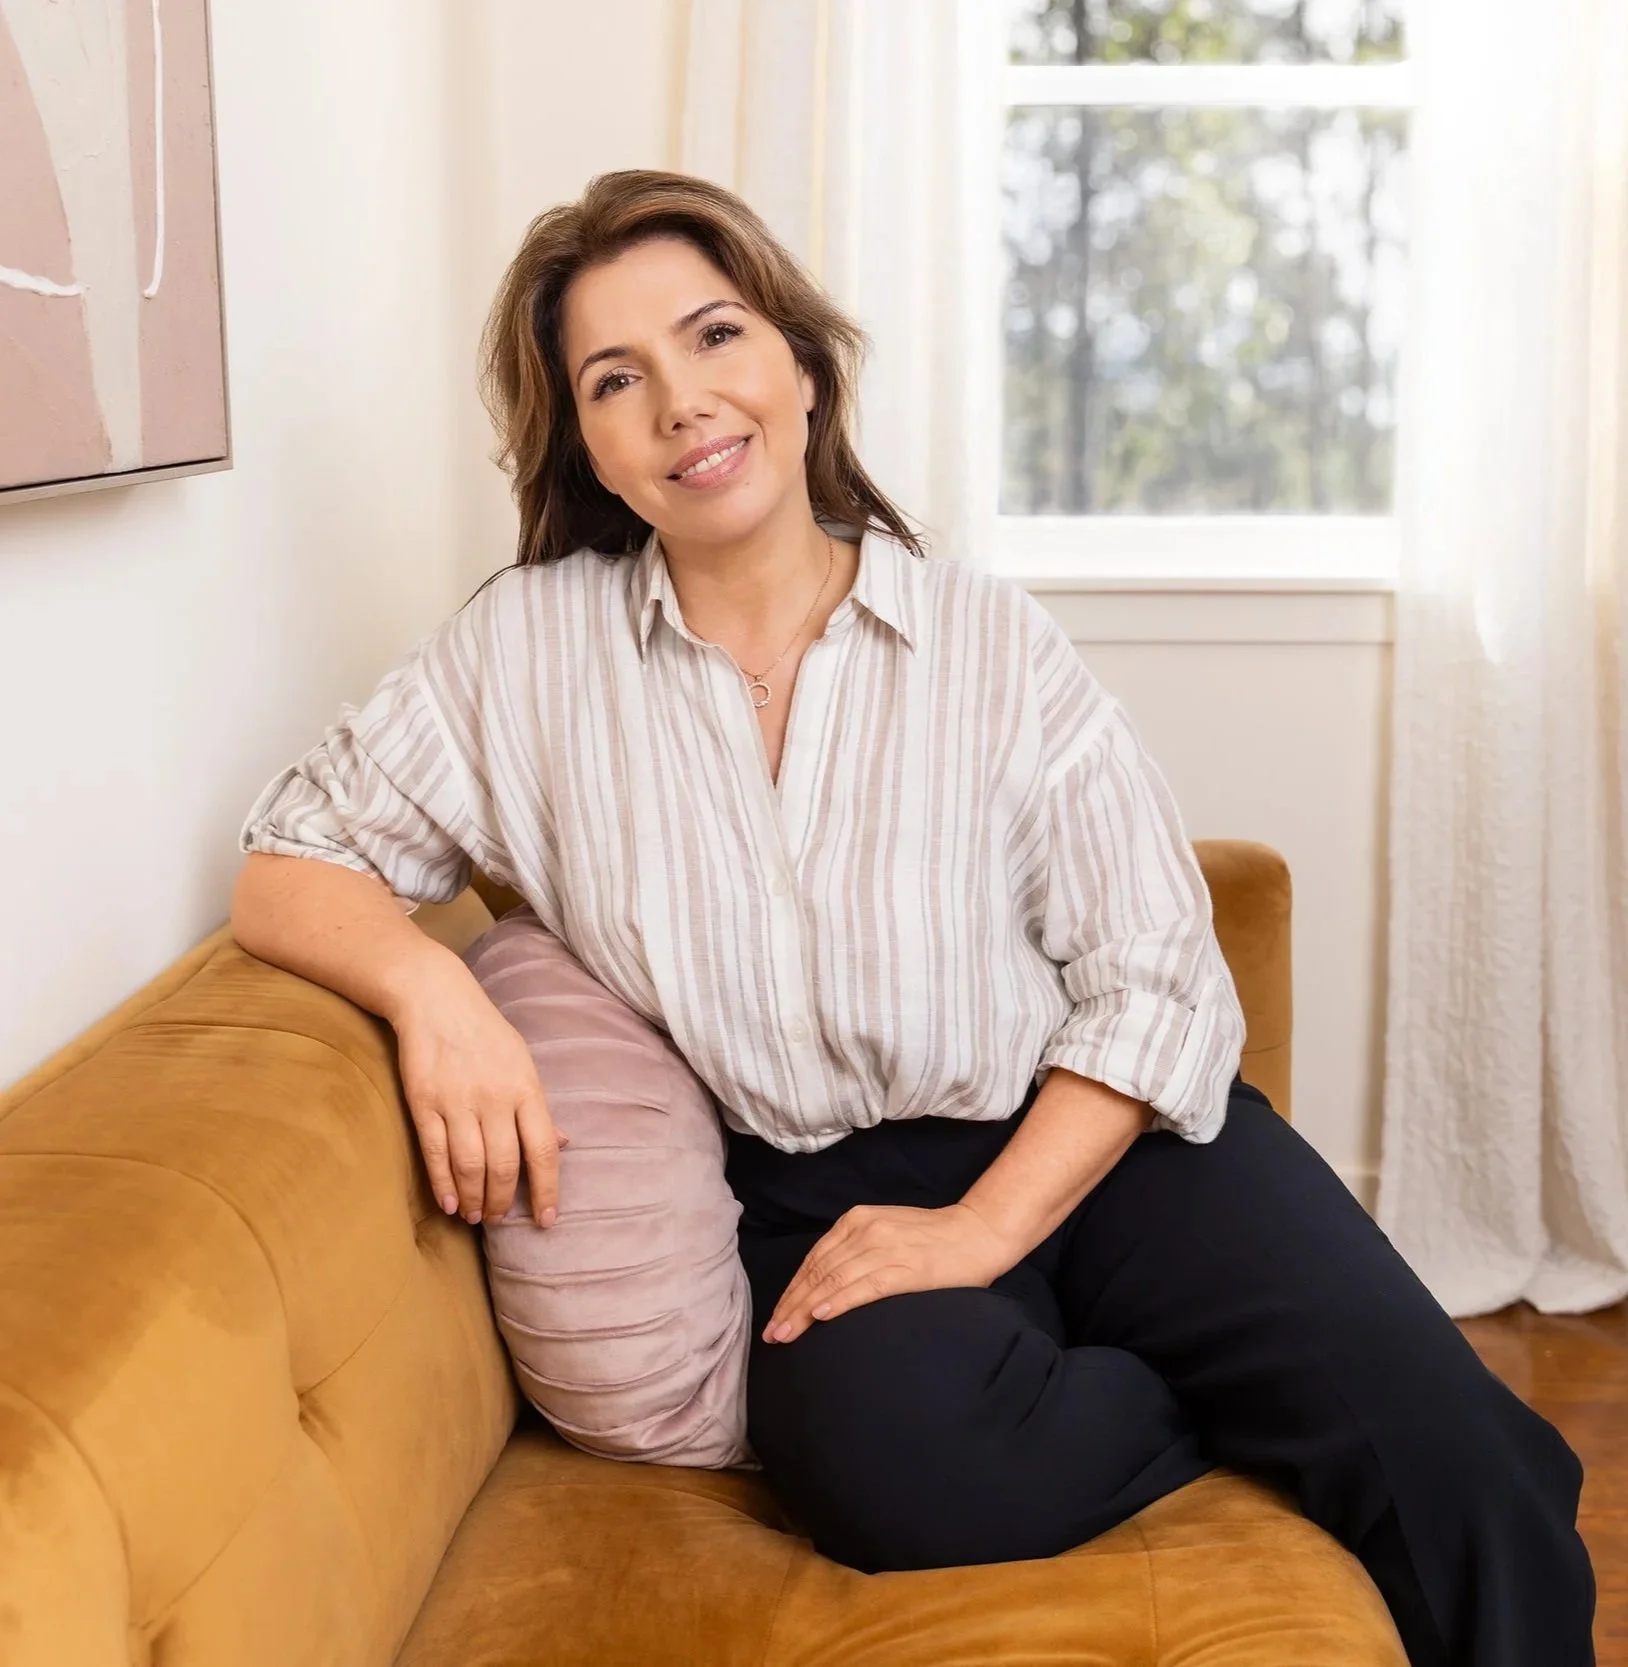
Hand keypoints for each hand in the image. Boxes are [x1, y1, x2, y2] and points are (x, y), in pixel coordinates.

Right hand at [392, 974, 569, 1227]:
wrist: (436, 1000)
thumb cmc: (486, 1034)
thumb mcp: (523, 1062)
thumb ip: (540, 1107)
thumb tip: (564, 1144)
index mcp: (526, 1089)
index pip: (543, 1150)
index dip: (547, 1190)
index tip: (547, 1220)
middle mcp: (495, 1098)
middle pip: (504, 1165)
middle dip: (504, 1200)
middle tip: (500, 1218)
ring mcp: (457, 1101)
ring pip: (470, 1165)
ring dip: (475, 1198)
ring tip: (476, 1216)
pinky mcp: (424, 1103)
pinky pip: (435, 1153)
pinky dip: (443, 1184)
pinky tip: (449, 1203)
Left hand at [763, 1202, 1019, 1344]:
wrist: (978, 1232)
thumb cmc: (933, 1240)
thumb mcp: (885, 1233)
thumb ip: (855, 1251)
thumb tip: (823, 1286)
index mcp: (857, 1220)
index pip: (814, 1260)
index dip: (792, 1291)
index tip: (776, 1317)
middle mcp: (865, 1230)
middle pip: (818, 1272)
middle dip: (792, 1306)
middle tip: (772, 1335)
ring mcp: (885, 1247)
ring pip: (834, 1281)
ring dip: (806, 1311)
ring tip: (786, 1335)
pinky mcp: (906, 1268)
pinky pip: (865, 1286)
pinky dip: (840, 1301)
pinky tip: (821, 1316)